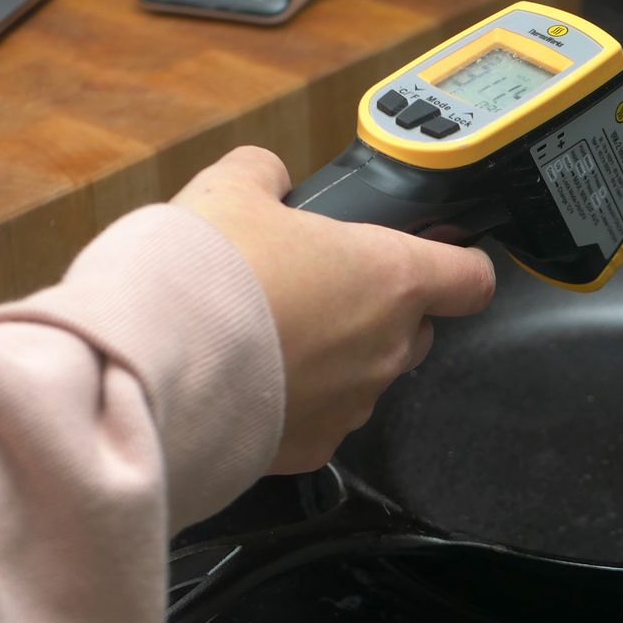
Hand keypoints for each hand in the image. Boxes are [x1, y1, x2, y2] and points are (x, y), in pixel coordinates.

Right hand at [172, 146, 495, 472]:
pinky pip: (321, 419)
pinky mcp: (314, 448)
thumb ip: (263, 174)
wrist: (151, 365)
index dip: (459, 264)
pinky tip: (251, 381)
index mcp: (390, 277)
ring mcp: (354, 403)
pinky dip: (297, 403)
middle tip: (320, 290)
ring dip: (337, 358)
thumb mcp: (231, 190)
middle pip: (415, 329)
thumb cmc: (206, 273)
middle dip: (380, 311)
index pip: (471, 279)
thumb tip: (268, 176)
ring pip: (367, 377)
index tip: (440, 258)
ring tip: (271, 337)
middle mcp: (386, 346)